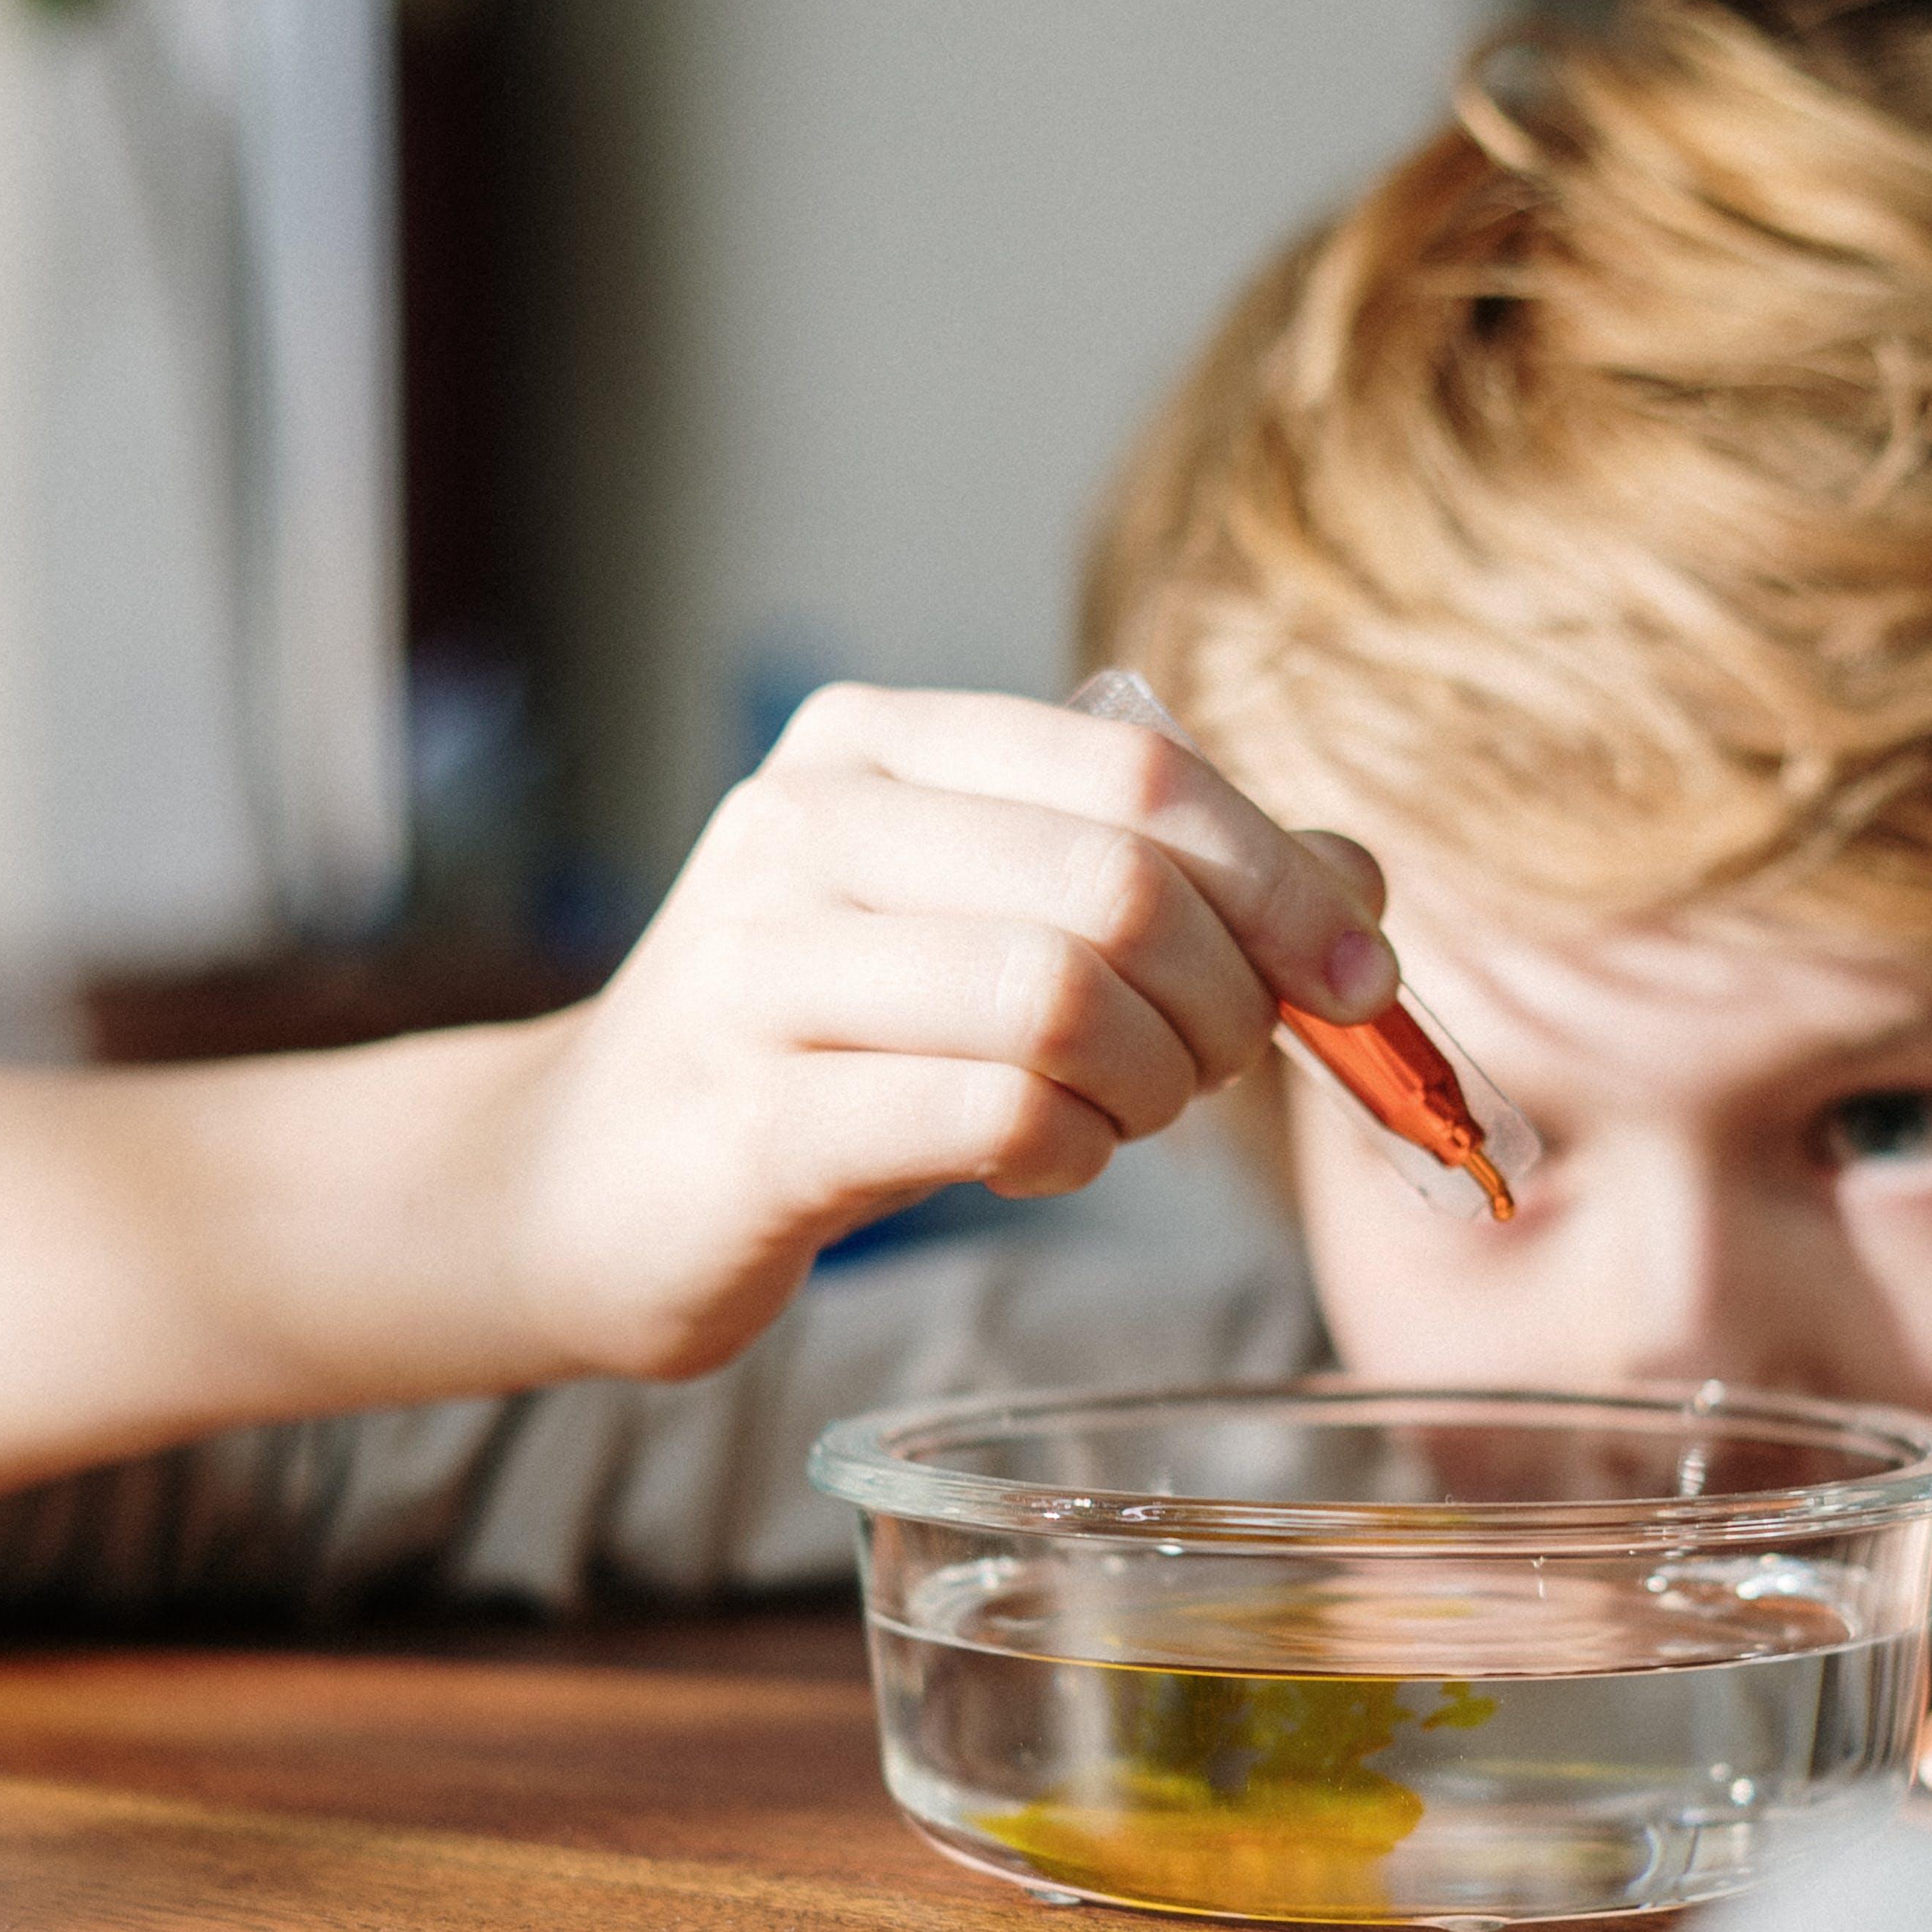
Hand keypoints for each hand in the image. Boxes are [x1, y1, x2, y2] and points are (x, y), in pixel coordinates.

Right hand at [500, 682, 1396, 1380]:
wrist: (573, 1182)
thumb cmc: (817, 1055)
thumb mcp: (978, 928)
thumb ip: (1159, 887)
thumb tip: (1358, 888)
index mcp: (875, 749)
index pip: (1138, 769)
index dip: (1281, 878)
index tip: (1356, 980)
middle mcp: (805, 827)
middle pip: (1118, 882)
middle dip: (1225, 996)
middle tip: (1216, 1072)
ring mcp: (763, 970)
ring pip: (1062, 995)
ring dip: (1152, 1082)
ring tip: (1127, 1116)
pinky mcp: (755, 1121)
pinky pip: (990, 1115)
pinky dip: (1069, 1150)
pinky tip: (1050, 1160)